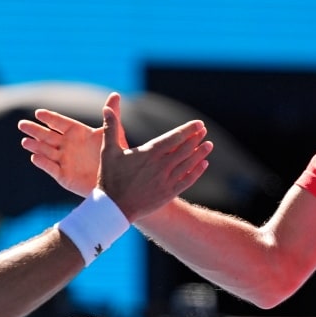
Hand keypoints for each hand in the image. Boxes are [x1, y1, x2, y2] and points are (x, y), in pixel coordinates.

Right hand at [19, 93, 123, 197]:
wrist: (115, 182)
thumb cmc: (114, 156)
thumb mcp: (113, 134)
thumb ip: (112, 115)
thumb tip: (115, 95)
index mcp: (76, 133)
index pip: (60, 123)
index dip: (49, 118)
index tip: (39, 113)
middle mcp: (67, 145)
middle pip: (48, 136)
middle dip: (35, 130)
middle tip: (21, 124)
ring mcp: (64, 160)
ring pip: (46, 151)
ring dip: (36, 146)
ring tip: (25, 142)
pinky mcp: (64, 176)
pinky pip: (51, 168)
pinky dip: (43, 163)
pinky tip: (35, 157)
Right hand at [94, 94, 211, 220]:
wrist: (114, 208)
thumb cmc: (110, 178)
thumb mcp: (109, 151)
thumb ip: (111, 128)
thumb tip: (106, 108)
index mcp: (150, 153)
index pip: (175, 137)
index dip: (188, 130)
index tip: (199, 124)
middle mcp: (162, 165)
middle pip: (185, 149)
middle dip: (196, 138)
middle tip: (204, 131)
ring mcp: (167, 180)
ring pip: (189, 163)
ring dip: (200, 153)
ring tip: (209, 145)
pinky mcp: (169, 193)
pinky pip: (188, 180)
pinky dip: (197, 171)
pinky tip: (204, 164)